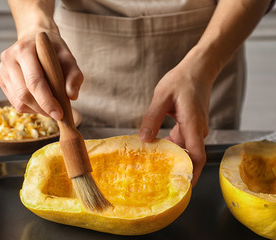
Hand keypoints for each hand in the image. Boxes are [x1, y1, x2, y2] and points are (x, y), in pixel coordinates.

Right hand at [0, 31, 82, 119]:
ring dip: (37, 110)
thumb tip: (72, 96)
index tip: (60, 114)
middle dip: (42, 108)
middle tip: (57, 114)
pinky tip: (40, 104)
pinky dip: (30, 108)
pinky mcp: (2, 80)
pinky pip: (15, 102)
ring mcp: (2, 70)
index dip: (47, 100)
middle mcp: (9, 59)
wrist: (35, 39)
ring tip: (50, 108)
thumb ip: (74, 75)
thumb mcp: (68, 58)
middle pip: (24, 93)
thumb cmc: (53, 50)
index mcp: (24, 50)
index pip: (34, 81)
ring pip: (18, 101)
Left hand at [139, 47, 215, 186]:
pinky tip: (157, 146)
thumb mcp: (161, 97)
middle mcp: (197, 129)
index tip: (182, 186)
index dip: (192, 173)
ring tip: (153, 164)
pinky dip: (172, 145)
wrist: (197, 70)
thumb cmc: (181, 80)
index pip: (197, 155)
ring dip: (172, 155)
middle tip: (158, 177)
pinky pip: (183, 140)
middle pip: (190, 155)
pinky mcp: (192, 125)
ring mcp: (196, 128)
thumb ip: (152, 118)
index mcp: (192, 123)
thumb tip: (144, 139)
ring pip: (185, 148)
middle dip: (176, 167)